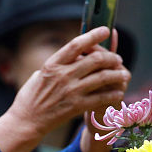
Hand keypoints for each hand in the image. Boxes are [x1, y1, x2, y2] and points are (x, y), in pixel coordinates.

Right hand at [0, 27, 129, 151]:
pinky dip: (113, 94)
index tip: (105, 30)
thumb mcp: (39, 75)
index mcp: (52, 64)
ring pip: (102, 77)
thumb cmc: (31, 97)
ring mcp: (71, 91)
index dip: (93, 35)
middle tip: (118, 58)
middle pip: (95, 60)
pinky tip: (119, 92)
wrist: (26, 121)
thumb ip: (56, 65)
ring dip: (117, 74)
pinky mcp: (77, 106)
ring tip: (124, 74)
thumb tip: (72, 56)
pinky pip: (101, 97)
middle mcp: (63, 75)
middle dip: (111, 57)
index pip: (76, 44)